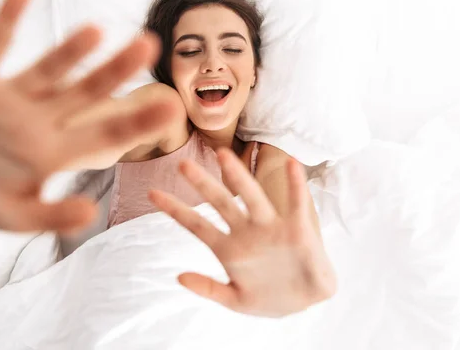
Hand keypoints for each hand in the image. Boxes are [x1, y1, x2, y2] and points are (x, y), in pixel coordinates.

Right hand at [0, 0, 177, 231]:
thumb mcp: (9, 217)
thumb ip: (48, 217)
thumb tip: (89, 215)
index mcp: (52, 152)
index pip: (104, 135)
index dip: (136, 121)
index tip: (171, 106)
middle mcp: (40, 120)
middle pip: (85, 92)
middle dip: (115, 70)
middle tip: (149, 45)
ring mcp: (11, 97)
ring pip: (49, 68)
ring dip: (70, 48)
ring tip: (96, 30)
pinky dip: (6, 17)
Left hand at [149, 148, 335, 317]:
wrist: (308, 304)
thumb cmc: (270, 299)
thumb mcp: (236, 301)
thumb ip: (209, 289)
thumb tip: (178, 277)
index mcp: (229, 248)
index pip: (196, 225)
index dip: (175, 210)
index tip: (152, 194)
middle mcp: (247, 232)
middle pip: (221, 203)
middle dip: (202, 185)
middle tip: (182, 164)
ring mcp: (271, 228)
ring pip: (252, 197)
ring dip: (239, 177)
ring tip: (224, 156)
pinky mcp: (297, 230)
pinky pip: (296, 203)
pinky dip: (296, 184)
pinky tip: (292, 164)